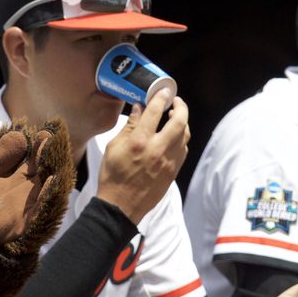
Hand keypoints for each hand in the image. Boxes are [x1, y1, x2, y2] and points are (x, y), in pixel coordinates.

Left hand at [0, 121, 71, 248]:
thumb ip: (0, 156)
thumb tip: (20, 135)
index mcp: (19, 179)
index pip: (34, 159)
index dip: (39, 147)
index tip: (43, 133)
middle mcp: (28, 191)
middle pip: (43, 171)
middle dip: (47, 155)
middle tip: (50, 138)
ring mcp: (29, 206)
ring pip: (47, 187)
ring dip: (52, 172)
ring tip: (53, 154)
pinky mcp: (26, 223)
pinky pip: (41, 209)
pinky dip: (48, 195)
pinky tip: (52, 180)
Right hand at [96, 89, 189, 223]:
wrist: (121, 206)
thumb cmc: (112, 177)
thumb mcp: (113, 148)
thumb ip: (129, 127)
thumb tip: (139, 109)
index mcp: (139, 142)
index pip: (155, 111)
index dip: (161, 97)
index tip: (163, 90)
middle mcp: (157, 150)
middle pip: (179, 121)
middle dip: (181, 106)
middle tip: (176, 101)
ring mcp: (168, 162)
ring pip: (185, 135)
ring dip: (182, 122)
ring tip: (175, 117)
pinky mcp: (173, 172)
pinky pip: (183, 150)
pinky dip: (181, 139)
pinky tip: (173, 137)